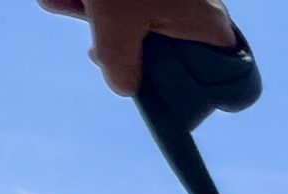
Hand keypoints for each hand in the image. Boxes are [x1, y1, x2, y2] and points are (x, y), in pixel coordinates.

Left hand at [38, 0, 236, 97]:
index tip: (151, 90)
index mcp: (208, 27)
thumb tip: (123, 89)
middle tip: (91, 47)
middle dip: (117, 45)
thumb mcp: (115, 21)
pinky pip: (126, 0)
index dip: (191, 91)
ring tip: (62, 0)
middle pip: (166, 51)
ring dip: (93, 15)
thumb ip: (118, 62)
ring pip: (136, 21)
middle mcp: (200, 11)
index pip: (225, 78)